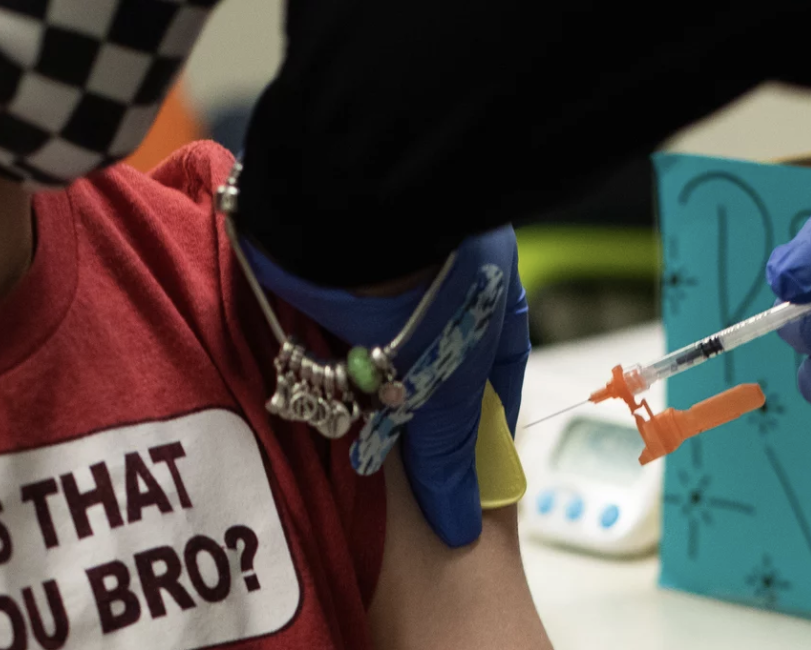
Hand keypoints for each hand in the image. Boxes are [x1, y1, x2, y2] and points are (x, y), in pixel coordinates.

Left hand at [239, 226, 529, 546]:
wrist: (349, 206)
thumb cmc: (430, 287)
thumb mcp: (448, 383)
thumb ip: (448, 452)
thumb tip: (460, 525)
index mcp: (495, 288)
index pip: (498, 367)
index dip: (481, 419)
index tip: (462, 464)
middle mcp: (444, 272)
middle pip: (430, 356)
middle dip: (410, 403)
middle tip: (392, 457)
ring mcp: (385, 262)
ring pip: (375, 339)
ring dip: (358, 379)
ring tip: (344, 429)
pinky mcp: (331, 260)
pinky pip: (330, 319)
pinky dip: (324, 352)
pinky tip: (313, 385)